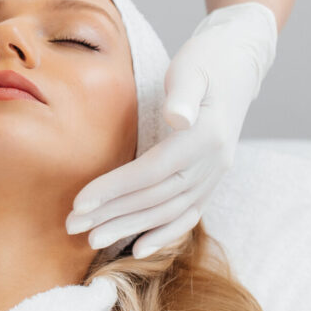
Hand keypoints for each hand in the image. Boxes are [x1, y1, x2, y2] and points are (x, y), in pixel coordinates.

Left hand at [65, 2, 277, 258]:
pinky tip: (137, 249)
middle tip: (72, 226)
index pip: (153, 171)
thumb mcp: (192, 69)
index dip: (115, 188)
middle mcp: (214, 162)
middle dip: (112, 214)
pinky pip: (188, 213)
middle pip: (157, 198)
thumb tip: (177, 117)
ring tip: (92, 239)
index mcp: (206, 136)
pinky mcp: (210, 178)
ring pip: (169, 211)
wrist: (238, 63)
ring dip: (129, 227)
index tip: (79, 200)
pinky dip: (164, 233)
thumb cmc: (206, 61)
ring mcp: (215, 174)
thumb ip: (184, 94)